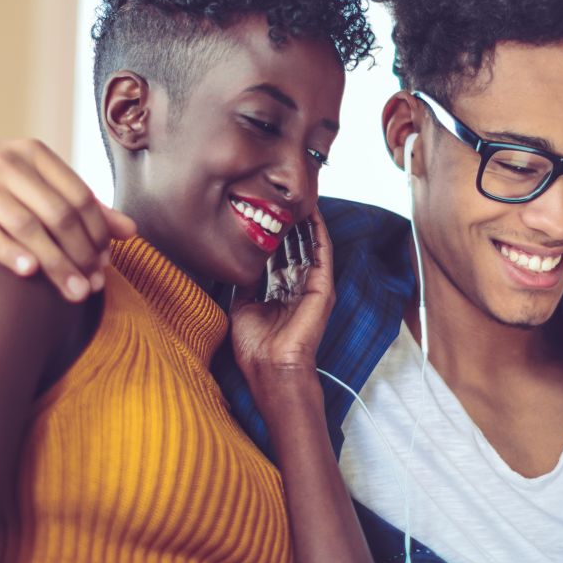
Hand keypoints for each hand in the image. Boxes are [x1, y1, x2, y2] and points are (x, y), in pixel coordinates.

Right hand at [0, 138, 134, 300]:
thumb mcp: (31, 179)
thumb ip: (78, 203)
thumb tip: (132, 231)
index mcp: (34, 153)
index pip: (79, 195)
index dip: (98, 232)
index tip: (107, 264)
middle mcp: (8, 163)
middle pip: (58, 213)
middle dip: (82, 253)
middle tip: (94, 286)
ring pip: (27, 226)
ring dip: (55, 262)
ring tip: (75, 292)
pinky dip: (10, 252)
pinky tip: (30, 272)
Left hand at [230, 208, 334, 388]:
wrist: (271, 368)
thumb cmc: (256, 347)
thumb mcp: (241, 307)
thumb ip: (244, 284)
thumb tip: (239, 264)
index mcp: (280, 292)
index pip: (277, 255)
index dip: (272, 233)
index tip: (264, 211)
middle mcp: (298, 286)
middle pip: (293, 246)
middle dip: (287, 222)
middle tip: (281, 195)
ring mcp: (312, 286)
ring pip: (309, 244)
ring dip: (304, 221)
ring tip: (298, 194)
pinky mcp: (323, 287)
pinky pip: (323, 253)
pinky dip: (319, 231)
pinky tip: (313, 212)